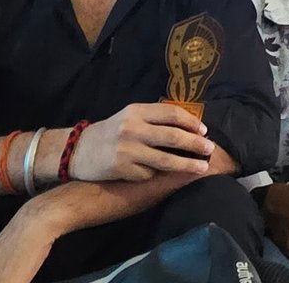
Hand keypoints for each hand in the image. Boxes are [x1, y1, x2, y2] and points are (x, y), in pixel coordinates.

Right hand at [69, 103, 213, 180]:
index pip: (172, 114)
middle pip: (173, 137)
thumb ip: (154, 119)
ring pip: (165, 160)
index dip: (191, 122)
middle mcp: (132, 129)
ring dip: (187, 165)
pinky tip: (160, 175)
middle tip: (210, 150)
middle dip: (195, 144)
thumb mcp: (130, 117)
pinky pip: (148, 174)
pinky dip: (157, 175)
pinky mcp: (121, 169)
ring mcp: (127, 150)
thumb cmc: (111, 132)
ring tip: (201, 168)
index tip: (204, 131)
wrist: (78, 150)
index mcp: (137, 111)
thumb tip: (189, 126)